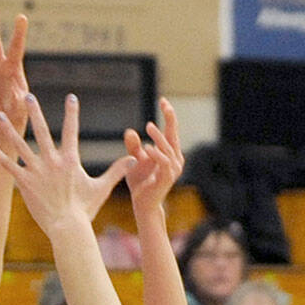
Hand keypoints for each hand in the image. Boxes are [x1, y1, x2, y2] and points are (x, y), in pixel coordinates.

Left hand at [0, 93, 132, 233]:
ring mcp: (36, 171)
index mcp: (70, 160)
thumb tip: (134, 159)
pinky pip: (8, 165)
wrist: (68, 228)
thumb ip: (117, 171)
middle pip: (41, 131)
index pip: (72, 131)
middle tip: (27, 95)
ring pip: (20, 144)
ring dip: (9, 129)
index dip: (72, 113)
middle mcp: (52, 161)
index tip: (71, 97)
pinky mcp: (24, 182)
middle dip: (34, 111)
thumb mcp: (102, 188)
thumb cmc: (85, 209)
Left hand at [124, 97, 184, 215]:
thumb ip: (134, 147)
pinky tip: (147, 147)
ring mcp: (173, 169)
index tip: (163, 100)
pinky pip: (164, 162)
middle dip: (170, 118)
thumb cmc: (141, 183)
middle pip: (174, 134)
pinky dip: (156, 154)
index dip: (169, 115)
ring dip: (158, 136)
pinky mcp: (167, 178)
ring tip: (148, 125)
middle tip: (163, 103)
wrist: (143, 204)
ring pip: (168, 147)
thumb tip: (129, 131)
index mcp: (170, 153)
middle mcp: (175, 159)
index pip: (171, 130)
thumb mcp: (135, 160)